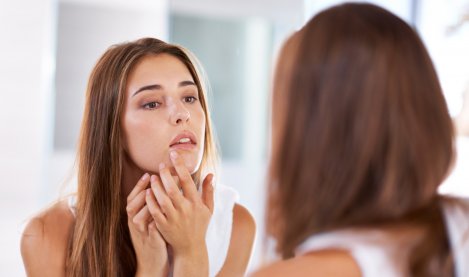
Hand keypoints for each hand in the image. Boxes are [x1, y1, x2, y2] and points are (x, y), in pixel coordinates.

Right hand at [126, 173, 168, 276]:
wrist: (153, 262)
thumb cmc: (155, 236)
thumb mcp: (151, 219)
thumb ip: (154, 203)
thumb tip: (163, 183)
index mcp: (135, 217)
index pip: (133, 198)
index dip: (139, 186)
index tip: (148, 174)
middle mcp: (135, 224)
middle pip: (133, 205)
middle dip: (144, 191)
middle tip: (156, 180)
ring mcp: (141, 234)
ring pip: (138, 218)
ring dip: (147, 205)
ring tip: (157, 194)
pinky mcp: (150, 243)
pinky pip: (150, 231)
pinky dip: (154, 223)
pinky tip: (162, 213)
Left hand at [146, 151, 213, 275]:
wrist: (190, 248)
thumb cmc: (200, 225)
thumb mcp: (208, 208)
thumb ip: (209, 190)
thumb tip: (210, 174)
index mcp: (196, 203)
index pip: (187, 180)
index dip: (180, 166)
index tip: (173, 154)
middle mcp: (185, 210)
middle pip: (172, 188)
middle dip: (165, 174)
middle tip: (160, 165)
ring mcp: (174, 218)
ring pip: (162, 199)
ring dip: (156, 186)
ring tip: (152, 178)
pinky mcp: (164, 226)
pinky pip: (155, 211)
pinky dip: (150, 201)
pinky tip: (147, 192)